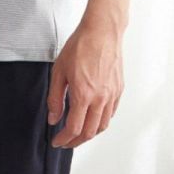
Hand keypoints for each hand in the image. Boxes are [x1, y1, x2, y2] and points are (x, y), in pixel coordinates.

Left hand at [47, 15, 124, 147]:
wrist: (102, 31)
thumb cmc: (80, 47)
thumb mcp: (59, 72)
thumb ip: (55, 98)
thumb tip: (53, 119)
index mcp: (84, 95)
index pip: (74, 128)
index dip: (64, 139)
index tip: (56, 141)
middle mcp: (101, 98)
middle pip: (89, 132)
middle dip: (75, 141)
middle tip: (65, 142)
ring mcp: (112, 95)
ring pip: (102, 125)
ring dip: (89, 134)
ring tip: (78, 134)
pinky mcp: (119, 89)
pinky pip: (111, 113)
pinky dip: (101, 122)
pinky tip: (92, 119)